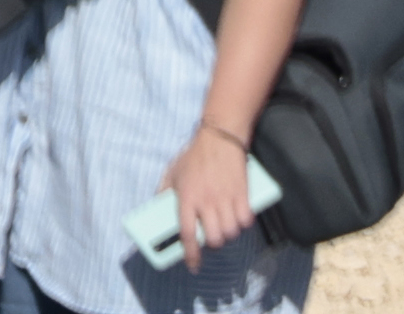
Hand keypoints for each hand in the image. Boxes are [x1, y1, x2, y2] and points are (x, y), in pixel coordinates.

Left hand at [166, 126, 260, 261]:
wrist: (220, 136)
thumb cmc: (194, 155)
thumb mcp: (173, 171)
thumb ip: (163, 191)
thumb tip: (157, 208)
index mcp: (186, 198)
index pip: (187, 234)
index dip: (191, 255)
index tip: (194, 266)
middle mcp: (206, 201)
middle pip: (214, 239)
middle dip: (214, 244)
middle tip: (213, 237)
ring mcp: (225, 198)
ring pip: (231, 233)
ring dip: (229, 234)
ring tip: (225, 225)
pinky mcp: (242, 193)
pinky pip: (246, 220)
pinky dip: (243, 223)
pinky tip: (239, 217)